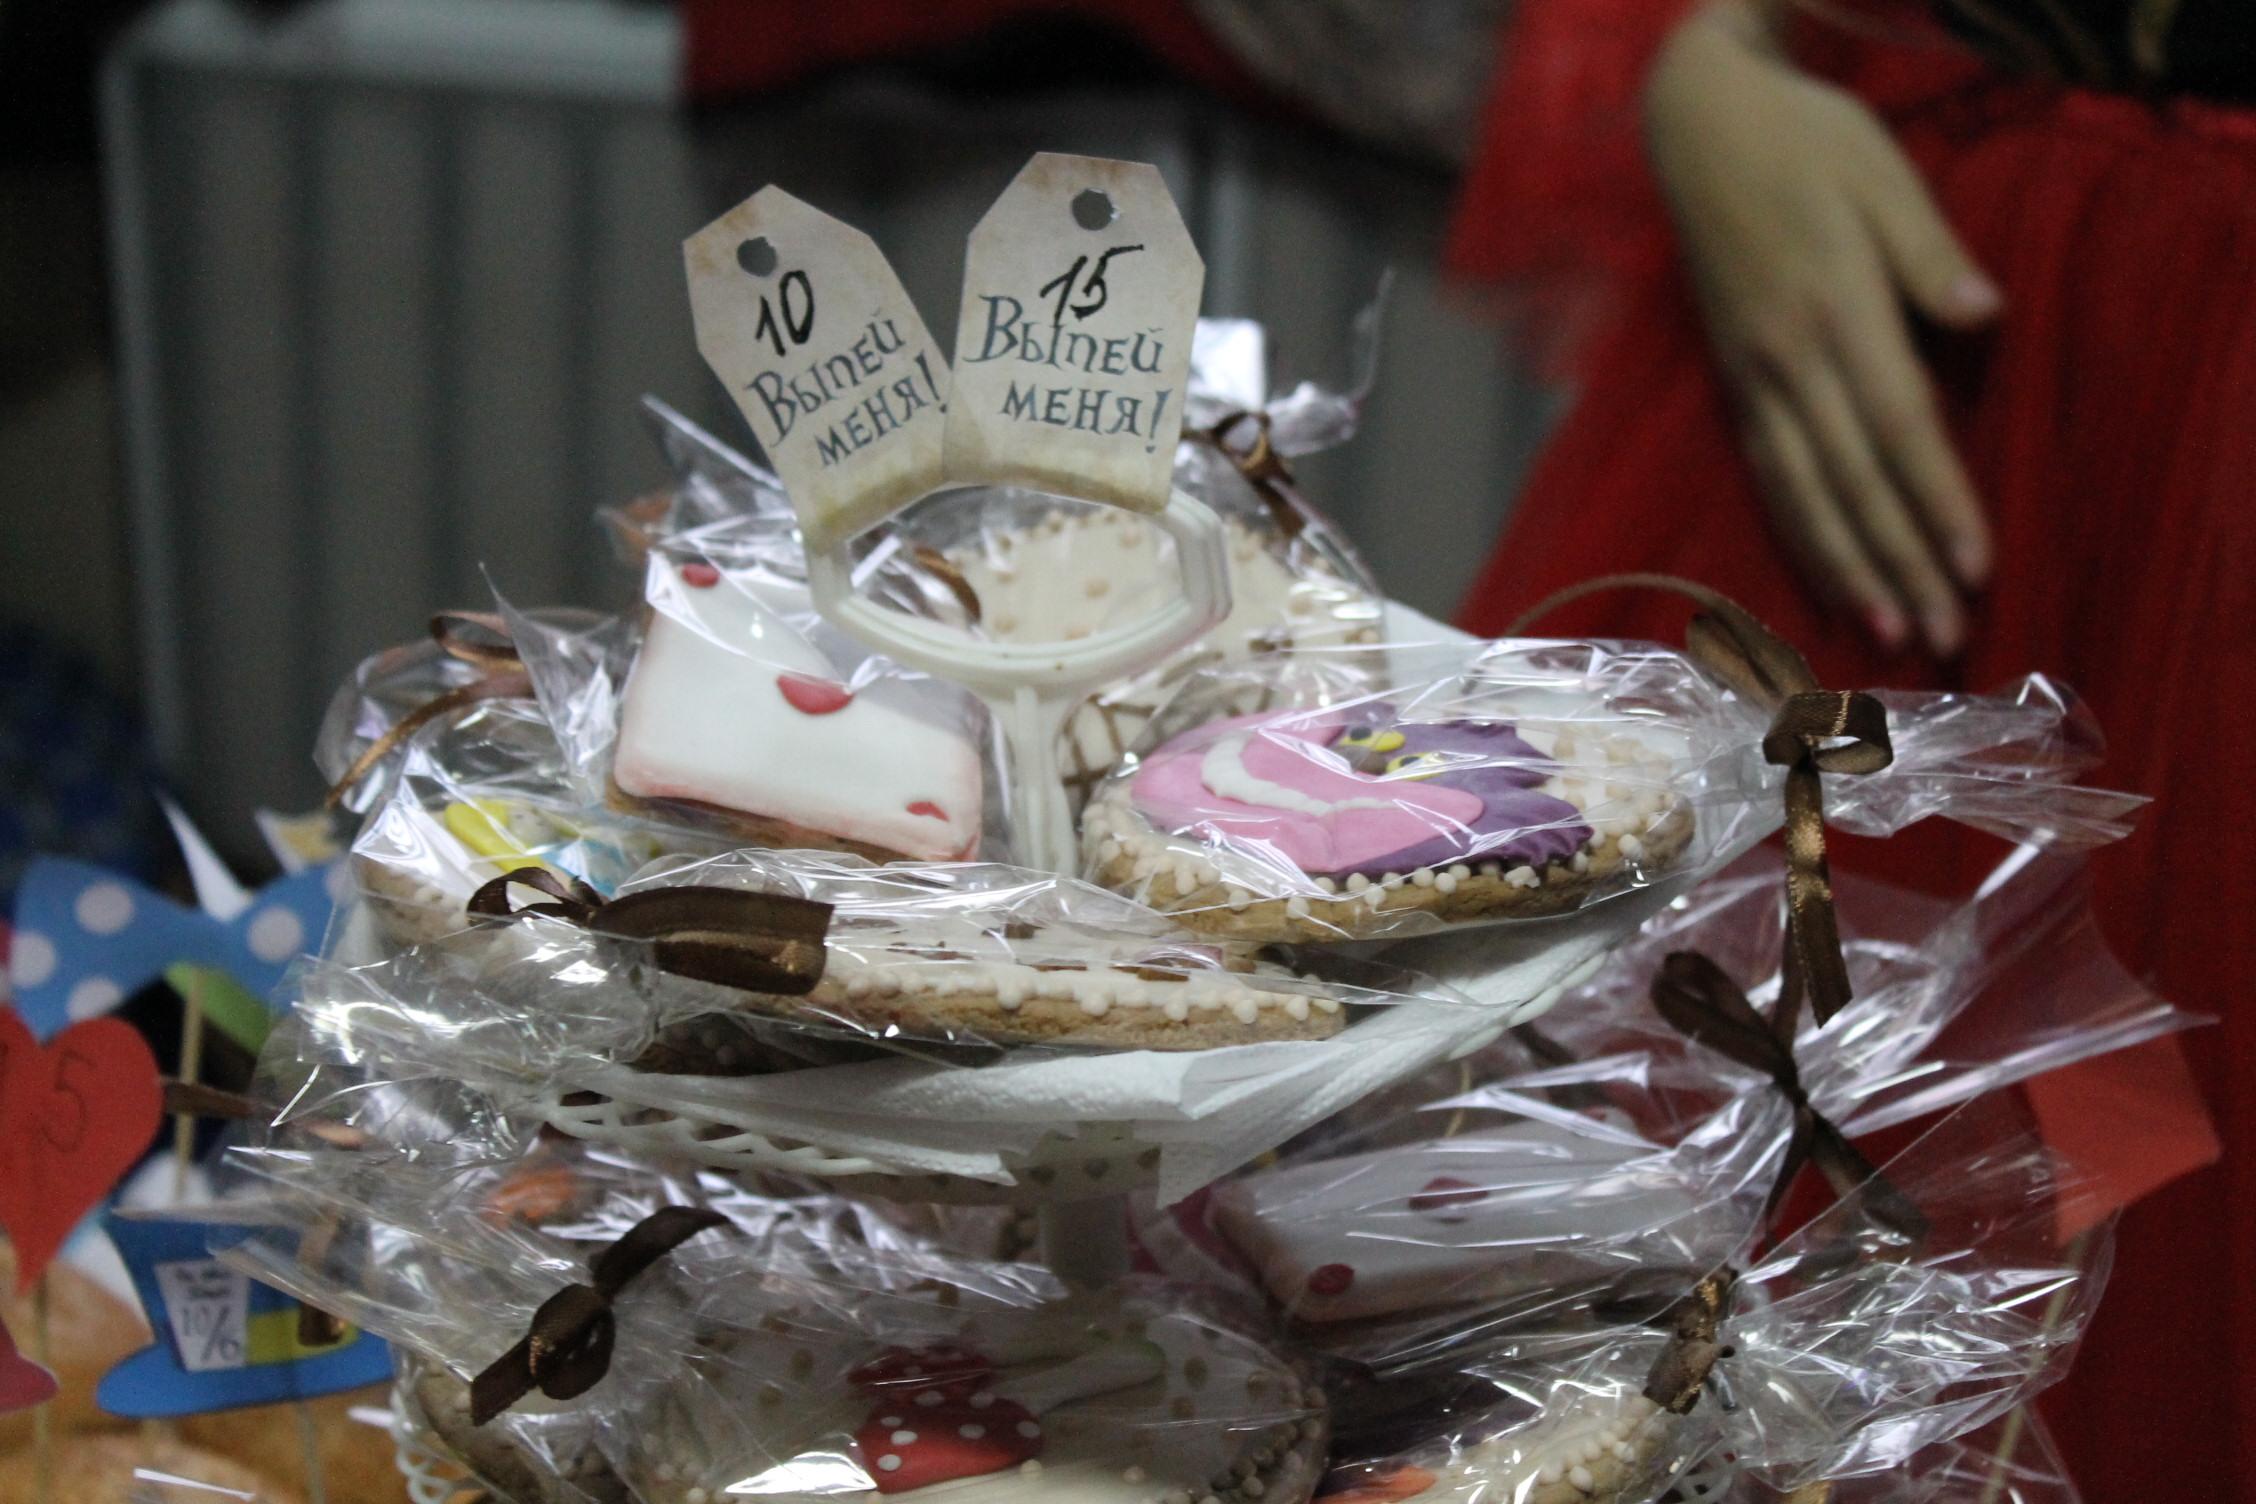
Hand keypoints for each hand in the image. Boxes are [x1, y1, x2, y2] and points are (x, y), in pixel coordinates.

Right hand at [1645, 0, 1997, 653]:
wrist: (1699, 126)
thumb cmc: (1806, 139)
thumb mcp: (1879, 173)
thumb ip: (1926, 253)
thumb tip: (1985, 314)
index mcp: (1833, 308)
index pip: (1898, 425)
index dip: (1937, 501)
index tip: (1974, 566)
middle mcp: (1788, 358)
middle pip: (1853, 479)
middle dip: (1899, 561)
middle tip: (1941, 636)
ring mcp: (1754, 376)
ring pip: (1803, 490)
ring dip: (1847, 567)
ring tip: (1888, 629)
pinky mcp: (1735, 380)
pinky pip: (1769, 472)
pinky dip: (1800, 531)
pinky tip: (1829, 575)